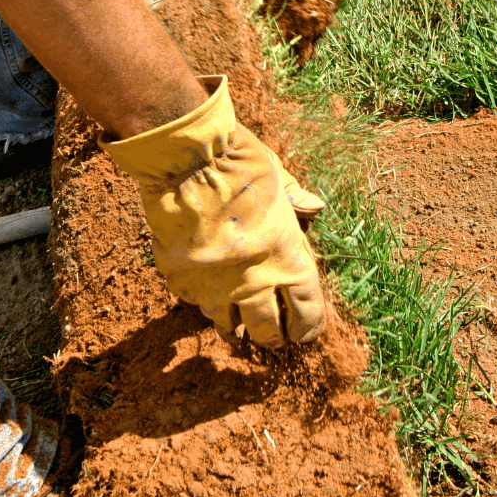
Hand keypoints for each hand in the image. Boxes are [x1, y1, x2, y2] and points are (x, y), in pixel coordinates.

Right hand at [100, 76, 326, 346]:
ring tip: (235, 327)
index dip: (307, 326)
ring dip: (233, 325)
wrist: (186, 160)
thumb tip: (315, 206)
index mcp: (287, 259)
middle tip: (271, 336)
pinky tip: (202, 291)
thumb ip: (295, 199)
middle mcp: (253, 281)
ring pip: (226, 325)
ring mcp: (213, 285)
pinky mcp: (180, 279)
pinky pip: (192, 300)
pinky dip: (199, 298)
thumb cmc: (239, 163)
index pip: (306, 311)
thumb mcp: (277, 177)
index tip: (304, 332)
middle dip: (272, 336)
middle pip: (267, 330)